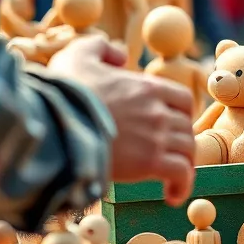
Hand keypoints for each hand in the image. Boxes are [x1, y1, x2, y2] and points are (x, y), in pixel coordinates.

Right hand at [47, 36, 194, 205]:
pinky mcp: (150, 162)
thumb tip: (120, 56)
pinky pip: (181, 173)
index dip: (181, 114)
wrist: (56, 124)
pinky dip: (182, 185)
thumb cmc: (65, 92)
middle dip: (180, 142)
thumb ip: (100, 47)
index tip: (171, 126)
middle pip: (186, 126)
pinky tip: (172, 196)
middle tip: (169, 156)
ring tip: (171, 179)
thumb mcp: (78, 55)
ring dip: (183, 165)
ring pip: (187, 149)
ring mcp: (156, 135)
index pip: (182, 99)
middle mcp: (157, 109)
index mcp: (146, 86)